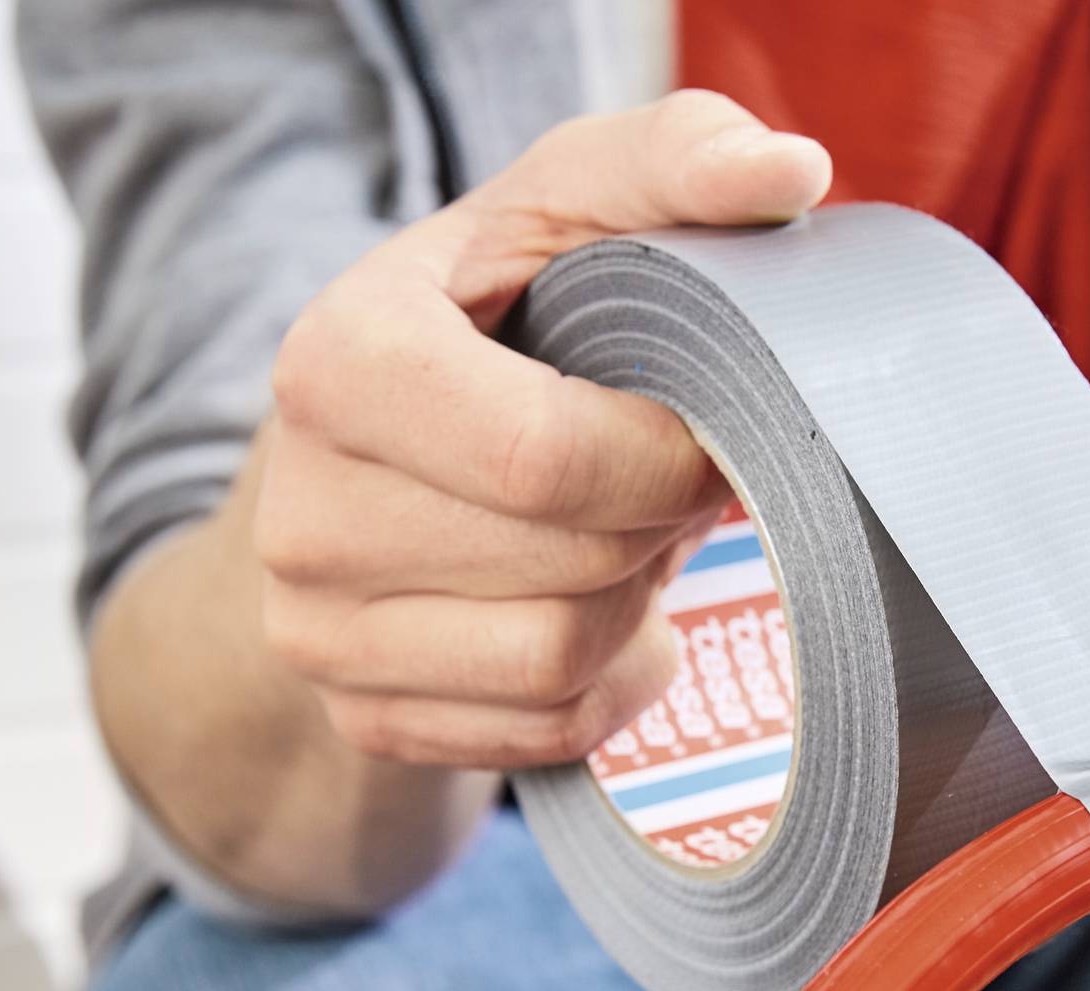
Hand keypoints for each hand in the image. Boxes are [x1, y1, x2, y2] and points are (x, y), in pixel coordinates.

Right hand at [258, 91, 829, 767]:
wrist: (384, 446)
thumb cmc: (506, 312)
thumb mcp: (573, 202)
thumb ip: (680, 159)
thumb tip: (790, 170)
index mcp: (339, 361)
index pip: (541, 459)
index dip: (663, 456)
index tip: (702, 422)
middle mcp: (299, 511)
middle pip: (569, 564)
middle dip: (656, 517)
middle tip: (668, 471)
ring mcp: (315, 630)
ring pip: (559, 661)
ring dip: (636, 600)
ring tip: (626, 529)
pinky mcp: (362, 716)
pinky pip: (548, 732)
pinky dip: (612, 677)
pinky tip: (603, 606)